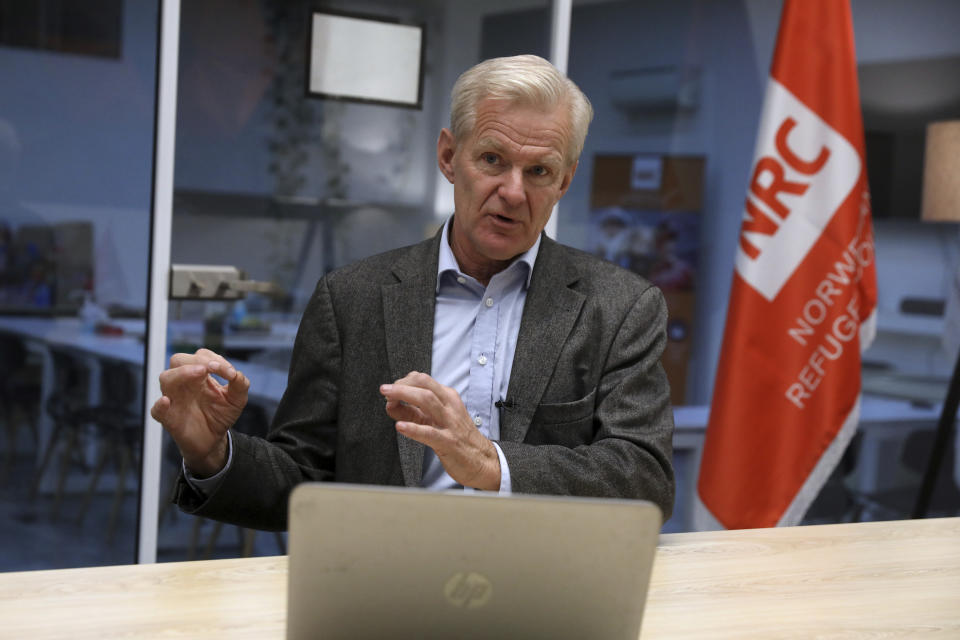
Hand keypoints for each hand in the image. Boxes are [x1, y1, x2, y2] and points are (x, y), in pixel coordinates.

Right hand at [150, 348, 249, 477]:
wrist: (214, 440)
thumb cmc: (221, 415)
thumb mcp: (237, 399)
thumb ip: (240, 384)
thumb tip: (235, 373)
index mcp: (200, 376)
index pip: (200, 357)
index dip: (213, 359)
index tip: (229, 372)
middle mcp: (184, 384)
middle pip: (178, 360)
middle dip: (194, 361)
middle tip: (210, 368)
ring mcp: (174, 399)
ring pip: (166, 378)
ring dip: (181, 373)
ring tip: (200, 374)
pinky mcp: (168, 418)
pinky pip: (156, 410)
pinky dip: (159, 405)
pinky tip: (167, 401)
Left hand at [381, 371, 499, 490]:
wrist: (482, 460)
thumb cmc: (457, 438)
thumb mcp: (436, 420)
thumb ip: (413, 412)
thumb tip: (390, 405)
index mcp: (447, 398)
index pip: (423, 380)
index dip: (403, 382)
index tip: (391, 391)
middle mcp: (449, 406)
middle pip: (424, 384)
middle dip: (402, 384)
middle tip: (385, 390)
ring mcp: (450, 423)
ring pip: (427, 400)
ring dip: (404, 395)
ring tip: (388, 399)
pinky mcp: (448, 442)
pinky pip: (429, 432)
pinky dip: (413, 428)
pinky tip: (400, 427)